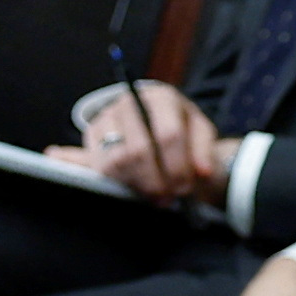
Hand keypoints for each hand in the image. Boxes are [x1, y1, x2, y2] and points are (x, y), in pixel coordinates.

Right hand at [70, 80, 229, 208]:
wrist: (162, 131)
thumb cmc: (184, 135)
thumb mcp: (202, 136)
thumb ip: (205, 153)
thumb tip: (202, 172)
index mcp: (161, 98)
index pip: (168, 135)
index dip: (177, 167)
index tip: (184, 188)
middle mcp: (128, 103)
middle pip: (138, 151)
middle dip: (154, 181)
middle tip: (167, 197)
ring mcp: (105, 118)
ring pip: (115, 162)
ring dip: (135, 185)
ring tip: (153, 194)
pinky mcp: (90, 136)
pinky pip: (96, 166)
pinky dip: (114, 182)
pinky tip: (131, 188)